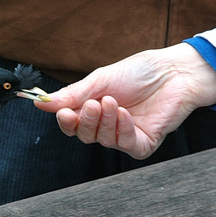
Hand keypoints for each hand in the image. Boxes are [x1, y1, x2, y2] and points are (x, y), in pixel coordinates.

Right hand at [36, 42, 215, 158]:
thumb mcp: (100, 80)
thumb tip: (42, 103)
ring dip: (106, 121)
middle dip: (87, 120)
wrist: (173, 71)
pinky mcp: (144, 143)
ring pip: (104, 140)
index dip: (66, 122)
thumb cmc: (139, 72)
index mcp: (95, 110)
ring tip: (114, 101)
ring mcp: (126, 136)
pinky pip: (126, 145)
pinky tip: (126, 114)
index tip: (64, 112)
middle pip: (85, 135)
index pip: (72, 124)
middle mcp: (108, 126)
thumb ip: (73, 95)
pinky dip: (123, 130)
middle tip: (94, 104)